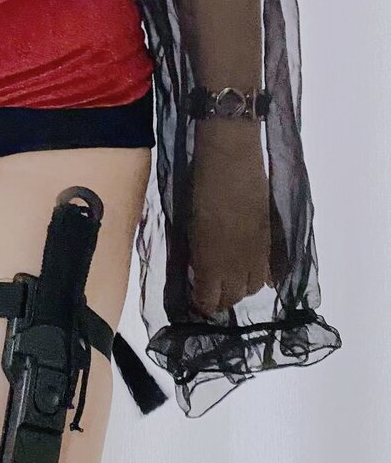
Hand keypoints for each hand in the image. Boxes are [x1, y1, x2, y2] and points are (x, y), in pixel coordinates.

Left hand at [185, 121, 274, 317]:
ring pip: (254, 286)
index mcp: (211, 261)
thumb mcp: (190, 225)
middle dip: (222, 298)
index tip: (197, 299)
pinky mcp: (272, 238)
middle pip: (234, 297)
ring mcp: (258, 251)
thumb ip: (197, 253)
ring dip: (242, 286)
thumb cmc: (200, 186)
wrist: (231, 159)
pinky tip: (254, 267)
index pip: (210, 299)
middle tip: (212, 290)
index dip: (203, 303)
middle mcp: (237, 264)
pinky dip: (262, 273)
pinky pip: (271, 269)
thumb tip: (199, 269)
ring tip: (232, 277)